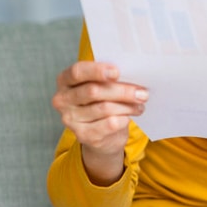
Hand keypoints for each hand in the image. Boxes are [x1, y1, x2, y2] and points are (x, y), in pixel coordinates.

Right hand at [51, 61, 145, 183]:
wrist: (102, 132)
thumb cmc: (104, 100)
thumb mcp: (104, 85)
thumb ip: (111, 78)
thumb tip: (133, 73)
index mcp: (66, 80)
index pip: (77, 72)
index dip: (97, 70)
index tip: (117, 72)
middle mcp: (63, 99)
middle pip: (93, 91)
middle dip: (122, 91)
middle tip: (143, 93)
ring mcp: (70, 119)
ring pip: (104, 108)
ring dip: (128, 106)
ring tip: (140, 104)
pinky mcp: (82, 135)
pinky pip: (108, 124)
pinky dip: (124, 119)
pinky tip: (130, 116)